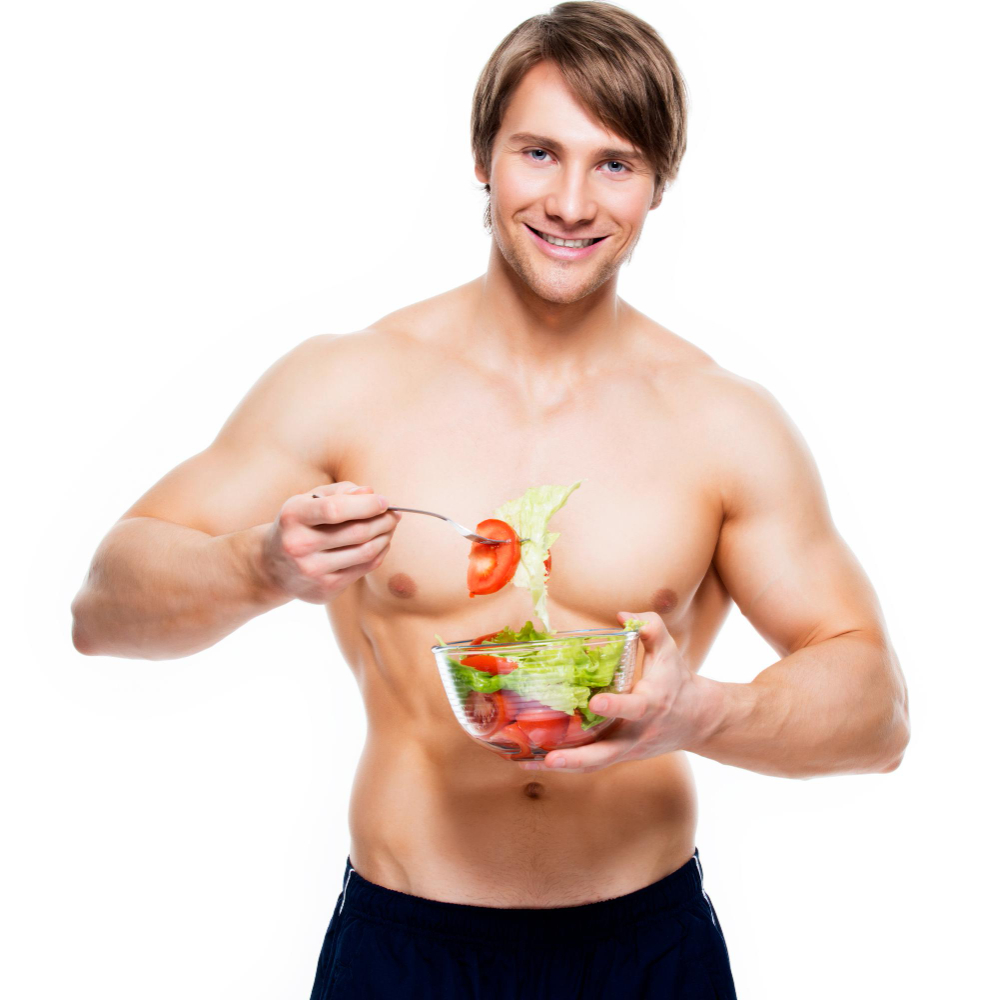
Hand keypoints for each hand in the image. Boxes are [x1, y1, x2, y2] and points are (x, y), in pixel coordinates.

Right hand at [260, 482, 400, 603]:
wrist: (271, 567)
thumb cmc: (298, 525)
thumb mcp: (308, 500)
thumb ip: (339, 492)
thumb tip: (371, 494)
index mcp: (293, 517)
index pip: (335, 510)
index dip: (366, 505)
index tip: (384, 501)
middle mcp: (299, 546)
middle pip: (356, 533)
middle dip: (383, 521)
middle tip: (394, 514)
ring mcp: (312, 571)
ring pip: (365, 553)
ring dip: (385, 537)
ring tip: (390, 527)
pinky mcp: (324, 590)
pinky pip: (363, 569)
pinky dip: (379, 554)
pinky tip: (381, 543)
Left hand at [520, 610, 720, 772]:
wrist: (698, 720)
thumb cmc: (678, 681)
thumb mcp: (669, 650)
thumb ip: (650, 627)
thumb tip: (622, 614)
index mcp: (651, 704)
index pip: (634, 707)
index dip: (615, 706)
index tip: (595, 702)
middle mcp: (637, 732)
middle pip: (608, 753)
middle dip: (578, 758)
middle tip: (550, 758)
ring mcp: (628, 749)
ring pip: (596, 764)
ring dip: (564, 766)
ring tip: (531, 764)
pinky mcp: (620, 755)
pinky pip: (593, 763)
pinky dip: (567, 765)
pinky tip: (538, 761)